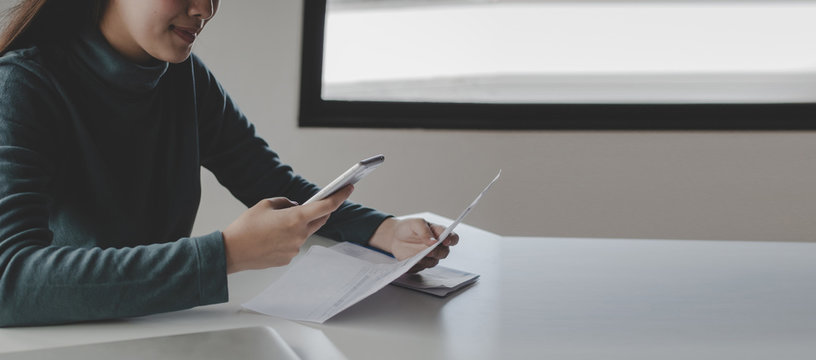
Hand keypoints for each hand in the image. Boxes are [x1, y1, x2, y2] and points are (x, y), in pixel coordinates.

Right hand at [222, 185, 353, 273]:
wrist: (232, 252)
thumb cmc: (246, 227)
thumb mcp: (265, 204)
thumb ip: (286, 203)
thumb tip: (296, 207)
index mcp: (295, 218)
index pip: (326, 206)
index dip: (340, 197)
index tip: (348, 189)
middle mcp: (299, 235)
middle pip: (320, 220)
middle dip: (321, 211)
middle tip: (318, 203)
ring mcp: (295, 248)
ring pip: (305, 233)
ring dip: (299, 226)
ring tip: (278, 224)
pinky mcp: (288, 258)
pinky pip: (294, 244)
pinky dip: (289, 238)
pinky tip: (273, 237)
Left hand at [369, 218, 459, 272]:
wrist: (395, 236)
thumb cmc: (408, 227)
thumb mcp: (415, 223)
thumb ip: (425, 231)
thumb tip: (434, 241)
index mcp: (439, 234)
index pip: (452, 238)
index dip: (452, 240)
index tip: (446, 241)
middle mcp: (437, 246)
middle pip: (444, 252)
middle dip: (438, 252)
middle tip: (430, 251)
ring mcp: (429, 256)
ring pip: (434, 262)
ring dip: (427, 260)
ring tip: (418, 257)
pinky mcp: (420, 264)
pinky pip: (421, 267)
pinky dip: (417, 265)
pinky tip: (412, 260)